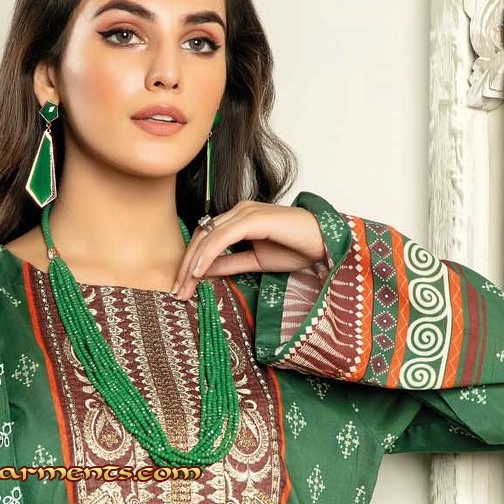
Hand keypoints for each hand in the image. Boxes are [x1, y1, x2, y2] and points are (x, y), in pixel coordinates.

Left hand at [170, 200, 327, 300]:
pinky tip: (200, 272)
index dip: (191, 263)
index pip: (205, 240)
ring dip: (194, 262)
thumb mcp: (256, 262)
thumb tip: (204, 273)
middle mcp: (239, 211)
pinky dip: (209, 253)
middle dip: (186, 266)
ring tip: (185, 287)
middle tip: (177, 292)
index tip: (182, 289)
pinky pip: (224, 236)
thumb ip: (231, 264)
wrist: (326, 242)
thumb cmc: (298, 249)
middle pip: (201, 237)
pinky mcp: (255, 218)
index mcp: (238, 219)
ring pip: (209, 236)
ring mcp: (246, 212)